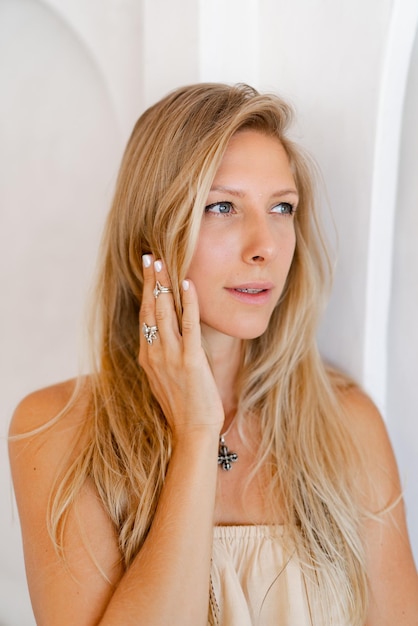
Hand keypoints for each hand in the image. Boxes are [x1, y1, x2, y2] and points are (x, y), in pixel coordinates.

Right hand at [138, 255, 223, 440]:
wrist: (192, 432)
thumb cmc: (183, 408)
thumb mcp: (165, 379)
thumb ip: (163, 357)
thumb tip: (165, 339)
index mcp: (148, 357)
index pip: (144, 316)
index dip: (145, 292)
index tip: (147, 271)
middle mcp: (154, 353)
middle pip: (150, 309)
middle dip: (150, 281)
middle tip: (151, 257)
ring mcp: (170, 356)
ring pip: (164, 312)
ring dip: (164, 285)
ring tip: (164, 262)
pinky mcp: (190, 361)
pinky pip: (189, 325)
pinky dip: (188, 303)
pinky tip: (188, 284)